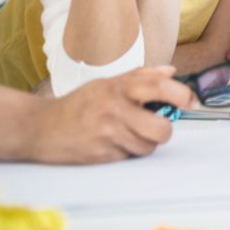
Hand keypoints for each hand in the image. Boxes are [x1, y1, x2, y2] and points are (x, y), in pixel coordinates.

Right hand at [23, 66, 194, 163]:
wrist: (39, 128)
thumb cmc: (78, 104)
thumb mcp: (107, 83)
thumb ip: (141, 76)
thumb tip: (171, 71)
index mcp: (119, 87)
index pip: (161, 87)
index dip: (182, 95)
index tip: (190, 101)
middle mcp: (115, 109)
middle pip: (162, 128)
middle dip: (163, 130)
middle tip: (155, 125)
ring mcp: (109, 134)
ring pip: (148, 147)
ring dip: (144, 143)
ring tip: (127, 133)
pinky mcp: (102, 155)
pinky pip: (130, 158)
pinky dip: (126, 152)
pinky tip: (112, 142)